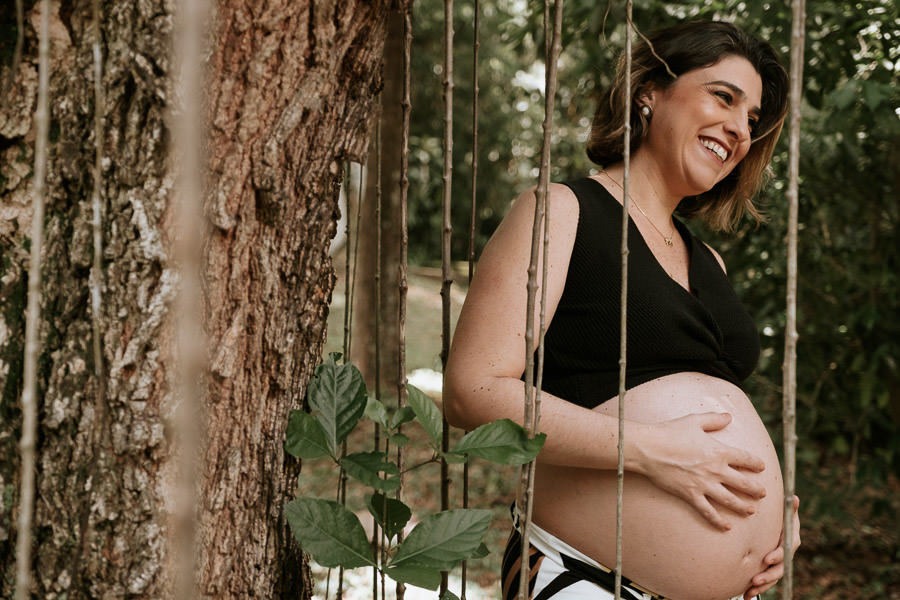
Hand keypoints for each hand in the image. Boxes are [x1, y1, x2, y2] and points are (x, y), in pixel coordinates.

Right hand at [636, 412, 766, 530]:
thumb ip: (713, 419)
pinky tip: (727, 526)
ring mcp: (704, 484)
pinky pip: (708, 512)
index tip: (761, 467)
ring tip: (751, 510)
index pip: (745, 459)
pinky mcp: (691, 495)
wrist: (648, 448)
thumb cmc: (670, 432)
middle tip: (763, 493)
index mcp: (719, 451)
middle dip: (756, 489)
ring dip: (743, 506)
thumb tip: (729, 416)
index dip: (756, 463)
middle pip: (743, 483)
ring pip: (730, 500)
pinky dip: (719, 521)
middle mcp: (716, 469)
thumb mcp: (693, 421)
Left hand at [743, 495, 800, 598]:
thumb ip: (789, 508)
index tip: (767, 558)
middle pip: (779, 568)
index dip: (778, 555)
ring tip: (750, 590)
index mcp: (790, 541)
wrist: (780, 528)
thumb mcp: (786, 513)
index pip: (786, 550)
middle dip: (768, 575)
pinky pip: (765, 582)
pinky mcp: (770, 570)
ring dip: (762, 585)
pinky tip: (745, 595)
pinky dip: (756, 589)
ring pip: (772, 578)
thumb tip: (793, 497)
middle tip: (756, 579)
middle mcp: (786, 554)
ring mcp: (778, 564)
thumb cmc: (782, 518)